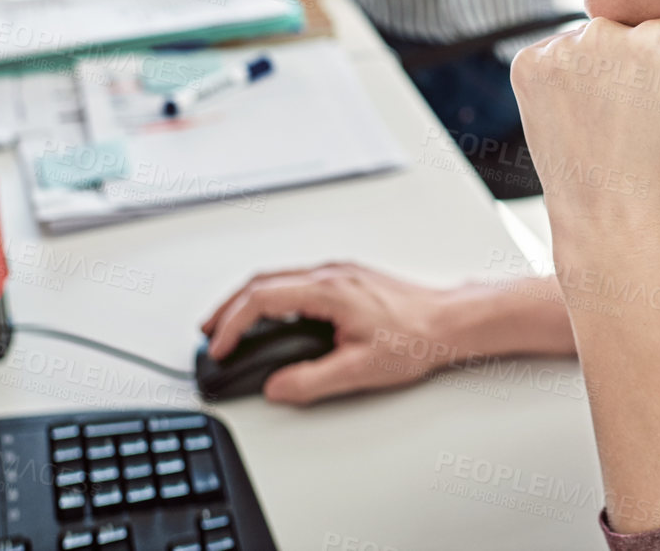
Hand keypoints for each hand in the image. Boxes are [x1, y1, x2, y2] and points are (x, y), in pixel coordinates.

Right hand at [200, 263, 458, 404]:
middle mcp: (330, 274)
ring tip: (231, 326)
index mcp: (328, 290)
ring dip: (249, 300)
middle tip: (210, 333)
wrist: (450, 321)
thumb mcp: (359, 369)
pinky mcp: (347, 279)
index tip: (218, 345)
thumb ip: (310, 381)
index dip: (231, 322)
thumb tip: (276, 386)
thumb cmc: (416, 337)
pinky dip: (271, 298)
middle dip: (228, 307)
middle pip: (262, 282)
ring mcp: (339, 273)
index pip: (262, 298)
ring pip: (278, 278)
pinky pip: (296, 282)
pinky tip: (271, 317)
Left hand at [510, 0, 659, 252]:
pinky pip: (556, 52)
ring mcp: (560, 49)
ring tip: (607, 111)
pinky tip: (578, 109)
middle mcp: (604, 32)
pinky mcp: (529, 64)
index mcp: (656, 36)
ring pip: (592, 38)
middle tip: (635, 107)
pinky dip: (565, 75)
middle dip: (635, 55)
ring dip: (599, 63)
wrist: (607, 208)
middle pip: (630, 25)